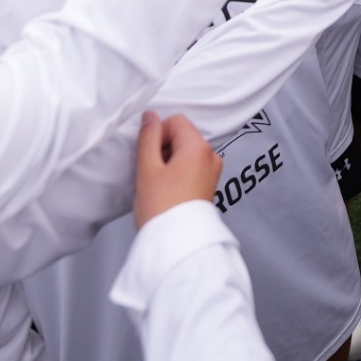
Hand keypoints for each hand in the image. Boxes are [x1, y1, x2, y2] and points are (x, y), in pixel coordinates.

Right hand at [133, 112, 222, 227]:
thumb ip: (148, 138)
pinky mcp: (209, 185)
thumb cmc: (162, 208)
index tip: (148, 156)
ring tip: (159, 184)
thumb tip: (150, 116)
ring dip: (169, 162)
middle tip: (151, 172)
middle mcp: (211, 156)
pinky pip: (192, 167)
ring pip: (186, 152)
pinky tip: (167, 190)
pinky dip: (178, 173)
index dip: (157, 134)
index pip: (176, 121)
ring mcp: (212, 171)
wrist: (177, 244)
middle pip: (183, 135)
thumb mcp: (148, 168)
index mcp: (199, 147)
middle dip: (163, 148)